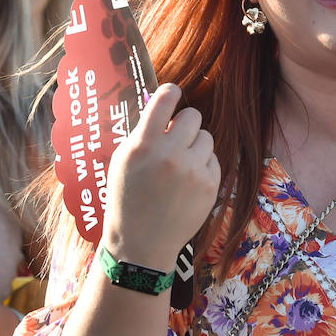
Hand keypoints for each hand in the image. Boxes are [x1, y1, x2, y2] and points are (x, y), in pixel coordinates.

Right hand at [103, 83, 219, 268]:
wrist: (142, 242)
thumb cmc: (127, 198)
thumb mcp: (123, 160)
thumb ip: (142, 133)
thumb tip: (162, 105)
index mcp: (143, 145)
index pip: (165, 99)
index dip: (171, 93)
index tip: (173, 94)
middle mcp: (170, 154)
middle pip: (193, 116)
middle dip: (184, 124)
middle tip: (175, 138)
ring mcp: (193, 170)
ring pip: (206, 137)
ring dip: (195, 145)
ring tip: (179, 165)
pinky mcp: (210, 185)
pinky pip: (213, 159)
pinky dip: (202, 166)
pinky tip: (187, 182)